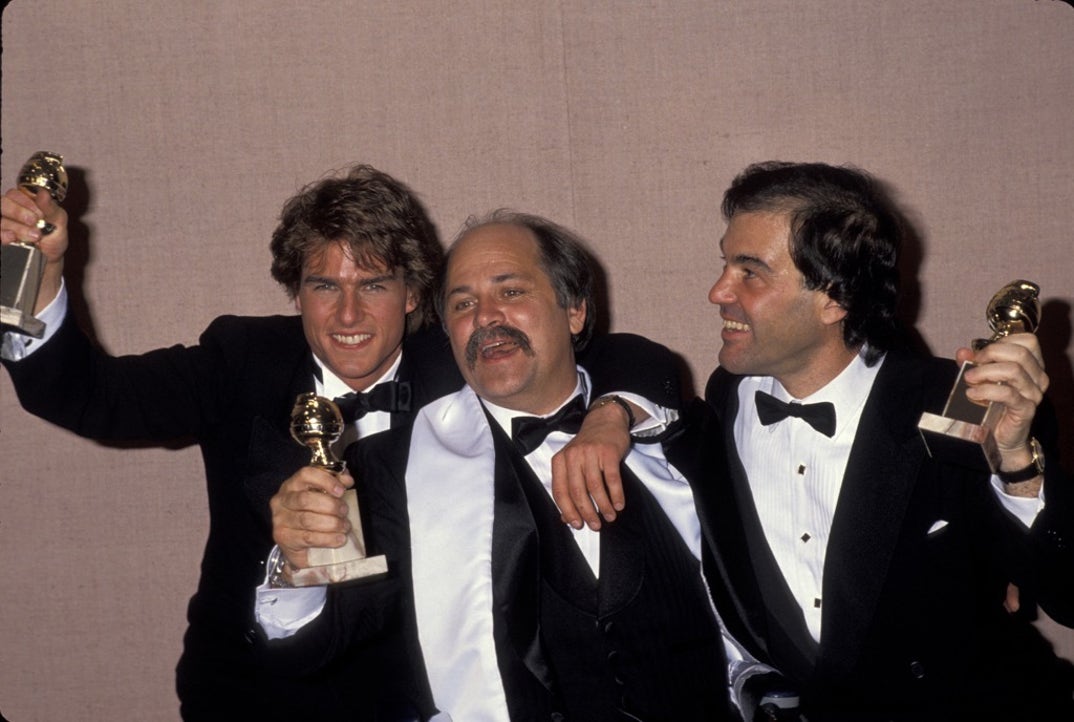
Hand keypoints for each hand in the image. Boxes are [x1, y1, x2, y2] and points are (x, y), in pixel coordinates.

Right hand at [1, 187, 68, 311]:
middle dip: (19, 212)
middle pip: (3, 203)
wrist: (49, 260)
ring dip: (17, 227)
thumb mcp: (58, 222)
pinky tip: (13, 238)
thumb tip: (43, 193)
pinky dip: (3, 234)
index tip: (40, 214)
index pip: (15, 194)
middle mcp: (9, 211)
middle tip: (34, 222)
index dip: (26, 202)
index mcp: (24, 202)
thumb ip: (51, 208)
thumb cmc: (53, 238)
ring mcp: (3, 224)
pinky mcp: (1, 237)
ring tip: (34, 236)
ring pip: (0, 219)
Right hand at [270, 467, 353, 569]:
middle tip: (345, 512)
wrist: (298, 543)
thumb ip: (335, 484)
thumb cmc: (312, 513)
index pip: (306, 474)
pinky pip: (308, 538)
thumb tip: (347, 479)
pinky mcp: (284, 538)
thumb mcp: (323, 496)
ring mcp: (280, 520)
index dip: (326, 480)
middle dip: (330, 505)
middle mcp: (282, 500)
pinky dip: (328, 539)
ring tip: (344, 526)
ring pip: (307, 520)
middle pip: (305, 499)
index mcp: (292, 484)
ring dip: (331, 523)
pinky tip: (339, 539)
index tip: (341, 491)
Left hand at [550, 398, 634, 529]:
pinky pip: (612, 479)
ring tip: (610, 517)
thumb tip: (566, 518)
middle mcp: (573, 456)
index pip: (559, 491)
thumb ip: (567, 487)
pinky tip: (619, 504)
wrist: (605, 420)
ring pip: (595, 487)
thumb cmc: (588, 447)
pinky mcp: (608, 452)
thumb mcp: (573, 463)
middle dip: (587, 512)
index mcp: (560, 460)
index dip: (567, 510)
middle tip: (595, 525)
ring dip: (603, 506)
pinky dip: (616, 495)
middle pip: (577, 491)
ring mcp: (590, 453)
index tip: (576, 524)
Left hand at [956, 333, 1047, 472]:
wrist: (999, 437)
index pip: (1027, 340)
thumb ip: (972, 363)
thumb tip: (963, 352)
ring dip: (985, 372)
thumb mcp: (980, 378)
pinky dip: (986, 390)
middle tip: (972, 366)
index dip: (1001, 342)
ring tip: (969, 380)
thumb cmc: (992, 404)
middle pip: (1020, 353)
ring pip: (1013, 371)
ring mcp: (1034, 394)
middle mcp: (1038, 377)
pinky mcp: (1025, 409)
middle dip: (991, 354)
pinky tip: (972, 394)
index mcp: (1032, 365)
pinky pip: (1007, 393)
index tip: (981, 354)